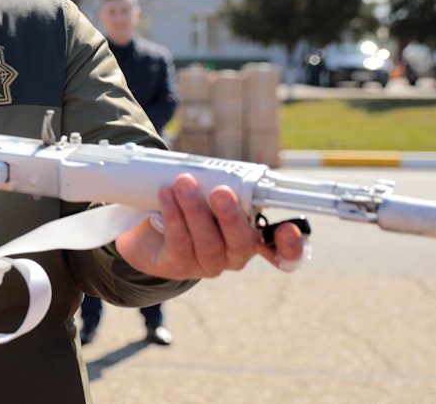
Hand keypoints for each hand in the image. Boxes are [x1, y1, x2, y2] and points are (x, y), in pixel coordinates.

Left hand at [114, 173, 304, 278]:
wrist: (145, 227)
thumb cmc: (189, 204)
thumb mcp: (209, 192)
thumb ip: (223, 183)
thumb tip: (225, 169)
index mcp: (251, 235)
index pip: (282, 251)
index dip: (290, 246)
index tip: (289, 229)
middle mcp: (234, 254)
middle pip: (241, 243)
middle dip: (230, 216)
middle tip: (220, 191)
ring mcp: (207, 263)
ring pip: (208, 241)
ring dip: (195, 209)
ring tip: (183, 182)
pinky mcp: (178, 265)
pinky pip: (180, 243)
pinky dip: (173, 215)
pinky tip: (166, 196)